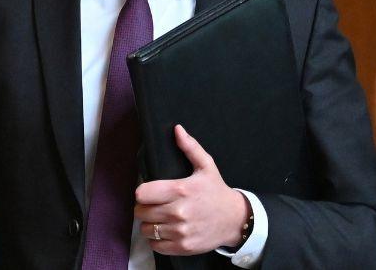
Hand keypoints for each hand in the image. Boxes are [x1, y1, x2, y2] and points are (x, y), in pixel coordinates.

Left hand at [135, 124, 249, 254]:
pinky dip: (156, 239)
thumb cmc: (217, 191)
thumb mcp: (206, 166)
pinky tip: (165, 231)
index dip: (143, 192)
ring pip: (146, 230)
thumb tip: (177, 129)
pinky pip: (155, 245)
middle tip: (155, 205)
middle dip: (144, 208)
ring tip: (160, 218)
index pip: (142, 193)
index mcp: (181, 189)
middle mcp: (179, 212)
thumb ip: (190, 147)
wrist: (234, 219)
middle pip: (140, 212)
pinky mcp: (183, 247)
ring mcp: (180, 231)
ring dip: (150, 224)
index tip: (150, 192)